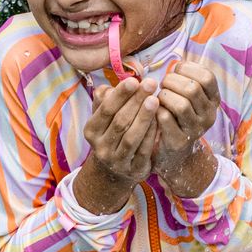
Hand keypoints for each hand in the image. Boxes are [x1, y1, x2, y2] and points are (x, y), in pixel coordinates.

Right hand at [75, 77, 159, 212]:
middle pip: (120, 122)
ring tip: (155, 99)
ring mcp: (117, 161)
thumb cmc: (113, 133)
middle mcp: (101, 147)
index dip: (120, 94)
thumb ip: (106, 99)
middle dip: (136, 101)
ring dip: (144, 117)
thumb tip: (111, 86)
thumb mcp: (105, 117)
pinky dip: (152, 135)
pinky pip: (144, 151)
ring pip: (131, 137)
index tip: (134, 80)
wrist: (116, 169)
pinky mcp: (134, 170)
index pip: (106, 109)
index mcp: (91, 130)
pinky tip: (160, 120)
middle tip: (151, 84)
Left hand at [153, 62, 220, 186]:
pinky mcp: (179, 141)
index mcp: (213, 101)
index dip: (188, 69)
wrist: (175, 152)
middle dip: (172, 82)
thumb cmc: (177, 116)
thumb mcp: (189, 98)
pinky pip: (165, 118)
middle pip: (193, 89)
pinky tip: (154, 111)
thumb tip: (177, 64)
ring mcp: (196, 130)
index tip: (176, 70)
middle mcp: (209, 116)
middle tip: (163, 85)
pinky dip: (156, 110)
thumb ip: (187, 80)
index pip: (208, 77)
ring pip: (181, 104)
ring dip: (164, 96)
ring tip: (159, 98)